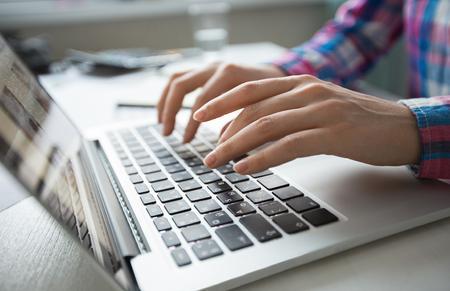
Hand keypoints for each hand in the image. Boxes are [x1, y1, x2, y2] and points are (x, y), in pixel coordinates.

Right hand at [157, 62, 284, 141]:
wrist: (280, 73)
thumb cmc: (274, 95)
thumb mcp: (263, 109)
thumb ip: (243, 124)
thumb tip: (222, 147)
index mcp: (230, 74)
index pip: (202, 99)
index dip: (192, 123)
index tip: (187, 141)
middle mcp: (216, 66)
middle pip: (182, 85)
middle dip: (172, 111)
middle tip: (168, 134)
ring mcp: (209, 66)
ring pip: (176, 79)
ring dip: (166, 102)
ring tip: (163, 125)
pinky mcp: (206, 70)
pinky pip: (180, 79)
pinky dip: (171, 96)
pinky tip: (169, 113)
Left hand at [193, 75, 420, 173]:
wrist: (399, 126)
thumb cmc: (355, 120)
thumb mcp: (317, 107)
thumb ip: (287, 112)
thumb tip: (251, 132)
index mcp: (300, 82)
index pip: (251, 88)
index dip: (222, 102)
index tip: (199, 116)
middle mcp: (307, 91)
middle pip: (253, 109)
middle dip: (223, 132)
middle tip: (207, 152)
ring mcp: (320, 111)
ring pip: (265, 126)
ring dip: (235, 146)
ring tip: (217, 162)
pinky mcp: (332, 134)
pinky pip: (287, 145)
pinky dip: (261, 158)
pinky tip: (245, 168)